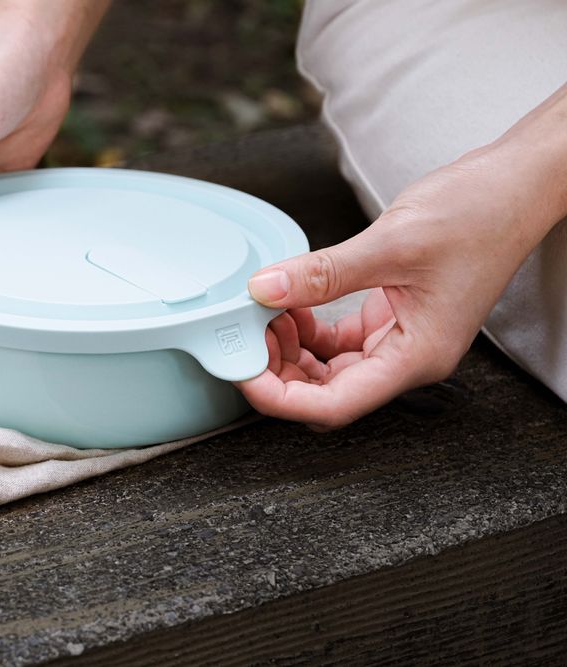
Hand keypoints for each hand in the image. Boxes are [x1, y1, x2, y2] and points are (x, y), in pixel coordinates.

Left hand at [236, 123, 566, 428]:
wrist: (514, 186)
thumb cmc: (479, 214)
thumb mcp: (390, 243)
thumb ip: (323, 273)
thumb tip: (265, 290)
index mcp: (415, 358)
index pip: (333, 405)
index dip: (279, 396)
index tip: (241, 372)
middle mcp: (406, 358)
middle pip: (325, 393)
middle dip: (279, 371)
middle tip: (243, 335)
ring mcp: (398, 340)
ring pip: (326, 369)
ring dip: (289, 348)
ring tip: (264, 312)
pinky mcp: (390, 317)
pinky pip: (337, 340)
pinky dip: (307, 327)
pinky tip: (289, 302)